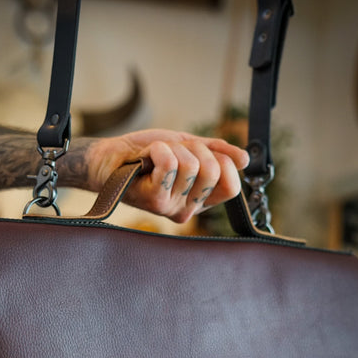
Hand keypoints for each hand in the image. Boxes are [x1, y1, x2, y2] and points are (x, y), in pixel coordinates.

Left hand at [87, 129, 248, 223]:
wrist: (112, 157)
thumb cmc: (148, 154)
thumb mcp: (188, 148)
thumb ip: (217, 152)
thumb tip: (244, 159)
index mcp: (199, 200)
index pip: (232, 188)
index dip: (224, 164)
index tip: (205, 154)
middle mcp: (187, 209)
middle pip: (213, 172)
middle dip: (196, 149)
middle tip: (176, 151)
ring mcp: (171, 207)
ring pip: (190, 165)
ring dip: (173, 147)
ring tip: (158, 155)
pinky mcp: (154, 199)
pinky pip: (170, 164)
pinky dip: (159, 149)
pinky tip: (148, 157)